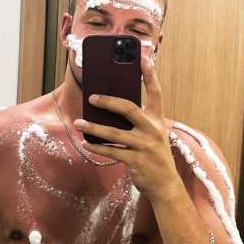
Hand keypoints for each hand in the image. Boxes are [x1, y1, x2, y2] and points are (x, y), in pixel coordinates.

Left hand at [74, 53, 179, 202]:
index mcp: (157, 119)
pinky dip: (97, 147)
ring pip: (114, 133)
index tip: (143, 58)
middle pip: (129, 108)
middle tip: (92, 98)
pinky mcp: (136, 161)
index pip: (155, 93)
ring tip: (79, 123)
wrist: (165, 184)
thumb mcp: (153, 134)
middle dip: (108, 101)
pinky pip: (111, 152)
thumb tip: (110, 107)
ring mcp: (144, 146)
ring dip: (93, 128)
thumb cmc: (154, 155)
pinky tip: (86, 143)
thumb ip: (138, 120)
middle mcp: (152, 130)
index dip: (150, 75)